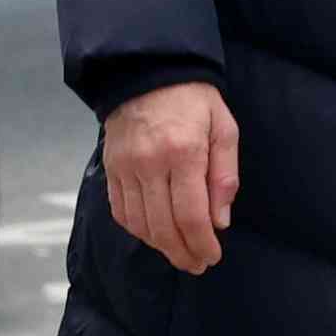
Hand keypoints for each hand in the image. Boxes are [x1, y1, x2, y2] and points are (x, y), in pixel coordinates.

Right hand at [103, 81, 239, 274]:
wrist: (146, 71)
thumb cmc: (194, 100)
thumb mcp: (224, 128)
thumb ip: (224, 175)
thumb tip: (220, 221)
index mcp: (184, 153)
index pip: (191, 215)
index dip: (201, 243)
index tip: (211, 257)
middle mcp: (150, 164)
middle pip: (163, 226)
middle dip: (182, 253)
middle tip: (197, 264)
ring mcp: (126, 167)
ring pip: (140, 224)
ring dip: (161, 246)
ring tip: (179, 253)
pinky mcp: (111, 168)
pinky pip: (121, 211)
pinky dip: (138, 230)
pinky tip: (154, 235)